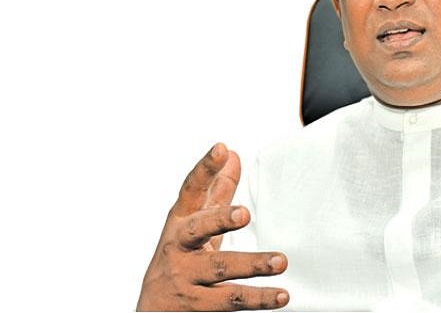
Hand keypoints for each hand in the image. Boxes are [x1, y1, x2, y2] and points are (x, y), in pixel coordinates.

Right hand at [137, 143, 288, 310]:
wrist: (153, 309)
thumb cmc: (180, 257)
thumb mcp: (195, 223)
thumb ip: (216, 191)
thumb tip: (233, 155)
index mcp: (181, 222)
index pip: (191, 190)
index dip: (204, 169)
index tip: (220, 149)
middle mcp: (179, 248)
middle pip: (198, 229)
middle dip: (219, 220)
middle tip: (244, 213)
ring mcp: (185, 277)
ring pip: (219, 269)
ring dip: (252, 264)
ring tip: (280, 262)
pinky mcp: (196, 306)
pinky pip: (230, 301)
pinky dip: (258, 299)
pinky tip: (280, 296)